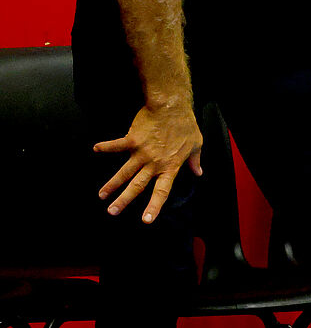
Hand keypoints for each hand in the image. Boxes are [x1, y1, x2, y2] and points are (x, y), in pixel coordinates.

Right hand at [96, 102, 202, 222]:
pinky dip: (106, 147)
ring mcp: (141, 152)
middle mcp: (154, 163)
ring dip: (112, 184)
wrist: (172, 107)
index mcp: (170, 166)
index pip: (162, 190)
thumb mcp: (196, 144)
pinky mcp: (132, 140)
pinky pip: (116, 145)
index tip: (146, 220)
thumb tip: (198, 173)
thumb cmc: (185, 125)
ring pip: (124, 172)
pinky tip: (95, 149)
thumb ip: (194, 161)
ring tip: (101, 195)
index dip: (154, 206)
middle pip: (137, 186)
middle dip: (124, 200)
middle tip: (112, 212)